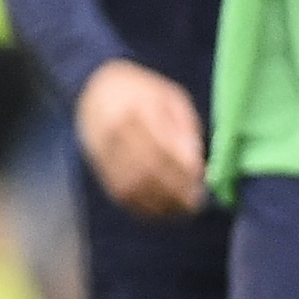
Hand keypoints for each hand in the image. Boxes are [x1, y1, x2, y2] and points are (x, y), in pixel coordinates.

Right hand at [76, 59, 205, 218]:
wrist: (95, 88)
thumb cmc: (143, 92)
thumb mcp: (171, 97)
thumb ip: (184, 127)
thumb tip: (195, 160)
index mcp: (137, 111)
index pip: (162, 148)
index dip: (184, 169)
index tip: (203, 179)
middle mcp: (115, 134)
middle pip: (147, 170)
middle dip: (175, 190)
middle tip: (197, 202)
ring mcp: (103, 152)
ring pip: (133, 187)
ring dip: (160, 204)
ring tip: (184, 210)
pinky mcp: (99, 166)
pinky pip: (120, 194)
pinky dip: (143, 207)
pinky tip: (163, 210)